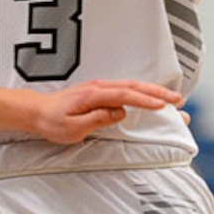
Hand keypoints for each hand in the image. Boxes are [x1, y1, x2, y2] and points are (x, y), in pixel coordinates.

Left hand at [26, 79, 182, 143]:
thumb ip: (97, 119)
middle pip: (133, 86)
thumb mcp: (72, 128)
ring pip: (130, 86)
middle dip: (157, 92)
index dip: (144, 100)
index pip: (124, 95)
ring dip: (151, 90)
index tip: (162, 105)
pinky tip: (150, 97)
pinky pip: (124, 89)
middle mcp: (98, 87)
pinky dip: (140, 92)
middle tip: (177, 99)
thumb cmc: (52, 121)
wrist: (36, 111)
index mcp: (93, 95)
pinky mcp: (98, 92)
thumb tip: (120, 113)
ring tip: (170, 98)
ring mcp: (98, 88)